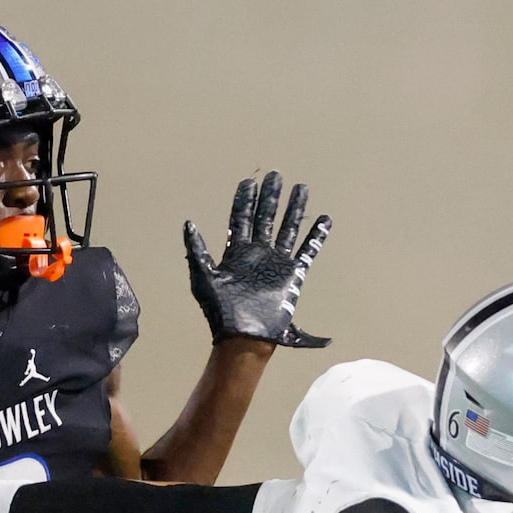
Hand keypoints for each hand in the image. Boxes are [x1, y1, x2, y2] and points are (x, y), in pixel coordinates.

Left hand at [185, 172, 331, 347]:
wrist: (243, 336)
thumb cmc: (221, 312)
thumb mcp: (202, 278)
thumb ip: (196, 250)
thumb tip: (189, 223)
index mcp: (237, 252)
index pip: (242, 218)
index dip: (245, 200)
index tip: (250, 182)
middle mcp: (258, 254)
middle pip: (266, 218)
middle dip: (271, 197)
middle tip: (277, 176)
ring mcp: (276, 263)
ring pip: (287, 229)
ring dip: (294, 209)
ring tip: (301, 188)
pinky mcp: (292, 276)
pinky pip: (307, 252)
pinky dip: (316, 237)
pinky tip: (324, 220)